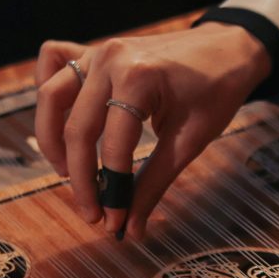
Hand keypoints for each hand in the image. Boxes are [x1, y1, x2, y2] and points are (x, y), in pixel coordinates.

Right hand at [34, 22, 270, 238]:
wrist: (230, 49)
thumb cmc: (217, 90)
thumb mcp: (190, 141)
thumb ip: (154, 183)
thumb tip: (129, 228)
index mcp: (138, 78)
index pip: (114, 147)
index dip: (112, 191)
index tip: (113, 221)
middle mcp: (111, 60)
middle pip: (77, 128)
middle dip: (80, 178)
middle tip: (91, 212)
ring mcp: (99, 51)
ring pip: (52, 96)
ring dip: (52, 139)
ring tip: (66, 173)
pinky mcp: (96, 50)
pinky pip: (55, 61)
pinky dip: (49, 87)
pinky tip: (61, 118)